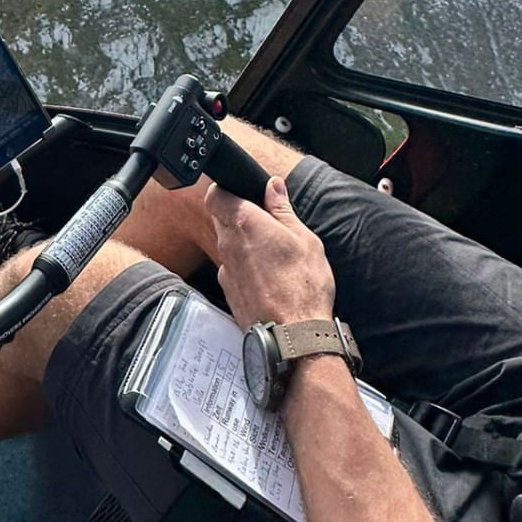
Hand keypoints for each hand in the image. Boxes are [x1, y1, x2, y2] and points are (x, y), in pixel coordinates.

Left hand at [206, 175, 336, 328]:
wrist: (293, 335)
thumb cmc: (303, 286)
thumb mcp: (304, 239)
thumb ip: (283, 209)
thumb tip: (273, 185)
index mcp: (245, 223)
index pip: (216, 195)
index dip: (226, 191)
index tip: (243, 193)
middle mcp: (228, 244)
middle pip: (220, 218)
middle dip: (238, 215)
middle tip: (266, 223)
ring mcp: (225, 269)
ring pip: (226, 244)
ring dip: (242, 242)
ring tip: (272, 253)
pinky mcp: (228, 291)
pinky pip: (231, 268)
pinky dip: (244, 266)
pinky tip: (267, 276)